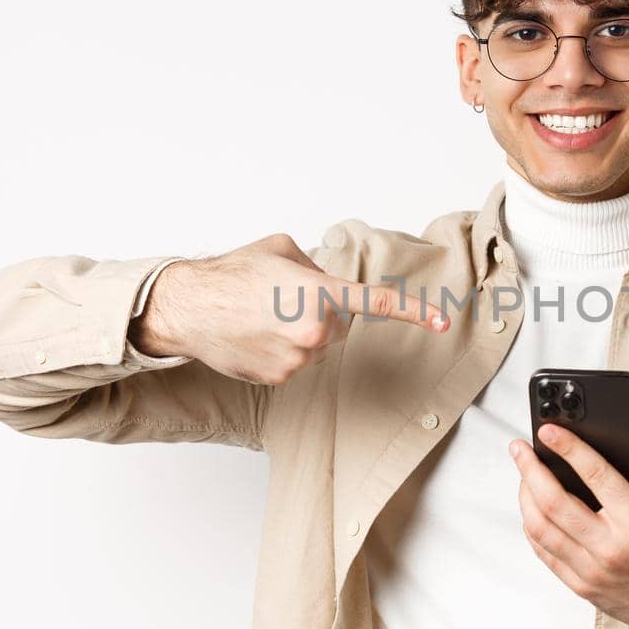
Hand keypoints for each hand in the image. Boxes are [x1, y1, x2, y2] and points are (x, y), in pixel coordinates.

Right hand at [130, 233, 448, 384]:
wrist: (188, 308)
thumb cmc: (231, 274)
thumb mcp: (282, 249)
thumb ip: (316, 265)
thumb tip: (327, 280)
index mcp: (320, 294)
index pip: (375, 304)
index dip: (413, 312)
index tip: (439, 321)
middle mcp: (314, 331)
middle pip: (340, 325)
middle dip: (321, 312)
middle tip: (281, 299)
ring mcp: (298, 359)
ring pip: (317, 346)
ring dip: (299, 333)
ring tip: (261, 317)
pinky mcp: (282, 378)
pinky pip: (296, 362)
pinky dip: (281, 351)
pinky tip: (254, 337)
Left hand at [509, 425, 628, 628]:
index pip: (594, 475)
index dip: (568, 448)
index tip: (549, 431)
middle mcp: (611, 547)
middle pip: (554, 502)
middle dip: (530, 469)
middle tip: (520, 449)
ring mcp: (593, 570)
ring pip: (541, 529)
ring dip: (525, 497)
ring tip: (523, 475)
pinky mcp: (583, 587)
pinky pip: (545, 554)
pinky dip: (532, 528)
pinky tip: (531, 510)